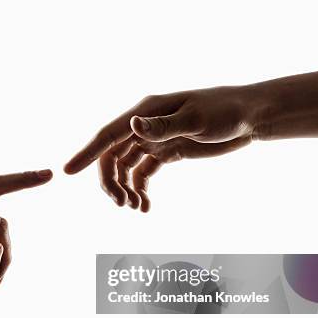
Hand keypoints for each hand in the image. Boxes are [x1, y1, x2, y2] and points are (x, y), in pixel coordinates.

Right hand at [64, 86, 258, 211]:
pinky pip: (143, 173)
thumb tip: (132, 126)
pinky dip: (140, 189)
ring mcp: (154, 139)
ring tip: (135, 207)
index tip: (67, 171)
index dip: (86, 153)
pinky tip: (146, 206)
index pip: (108, 135)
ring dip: (125, 188)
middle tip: (121, 203)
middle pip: (112, 156)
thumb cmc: (226, 110)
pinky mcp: (166, 151)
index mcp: (145, 112)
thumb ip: (163, 126)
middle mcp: (144, 125)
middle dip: (110, 181)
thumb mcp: (196, 118)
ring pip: (125, 167)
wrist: (250, 117)